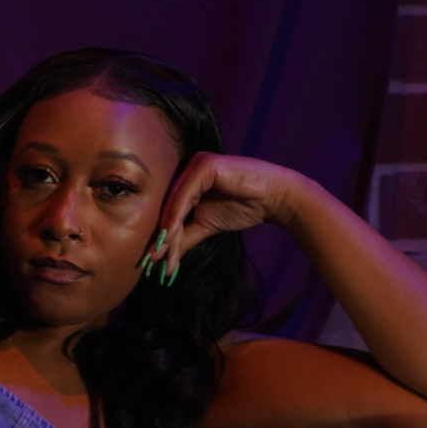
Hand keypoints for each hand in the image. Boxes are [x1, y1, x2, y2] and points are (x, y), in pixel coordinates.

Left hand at [141, 153, 311, 279]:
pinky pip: (184, 195)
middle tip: (150, 263)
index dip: (159, 236)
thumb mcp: (206, 225)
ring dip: (166, 232)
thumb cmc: (244, 207)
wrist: (276, 199)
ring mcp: (195, 163)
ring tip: (158, 256)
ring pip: (173, 203)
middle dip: (160, 238)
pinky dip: (175, 217)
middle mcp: (188, 168)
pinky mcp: (205, 165)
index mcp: (186, 179)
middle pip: (167, 207)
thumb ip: (183, 237)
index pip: (167, 210)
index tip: (150, 262)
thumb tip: (160, 258)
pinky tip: (169, 236)